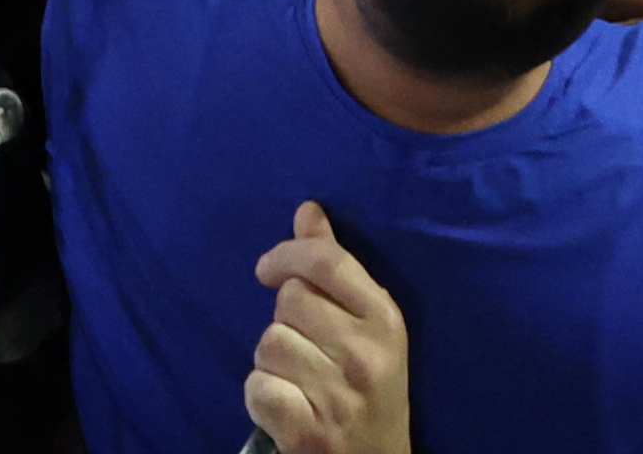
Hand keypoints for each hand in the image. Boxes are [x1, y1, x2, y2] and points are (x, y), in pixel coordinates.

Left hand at [241, 206, 413, 453]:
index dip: (287, 254)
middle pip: (289, 301)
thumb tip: (307, 211)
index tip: (267, 269)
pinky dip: (261, 396)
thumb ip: (336, 269)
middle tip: (305, 347)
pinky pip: (257, 388)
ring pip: (268, 344)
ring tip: (299, 379)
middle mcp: (366, 355)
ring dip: (272, 362)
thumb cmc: (371, 389)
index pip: (327, 262)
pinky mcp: (308, 433)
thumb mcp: (369, 327)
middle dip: (285, 320)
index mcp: (386, 320)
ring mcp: (338, 397)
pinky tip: (285, 405)